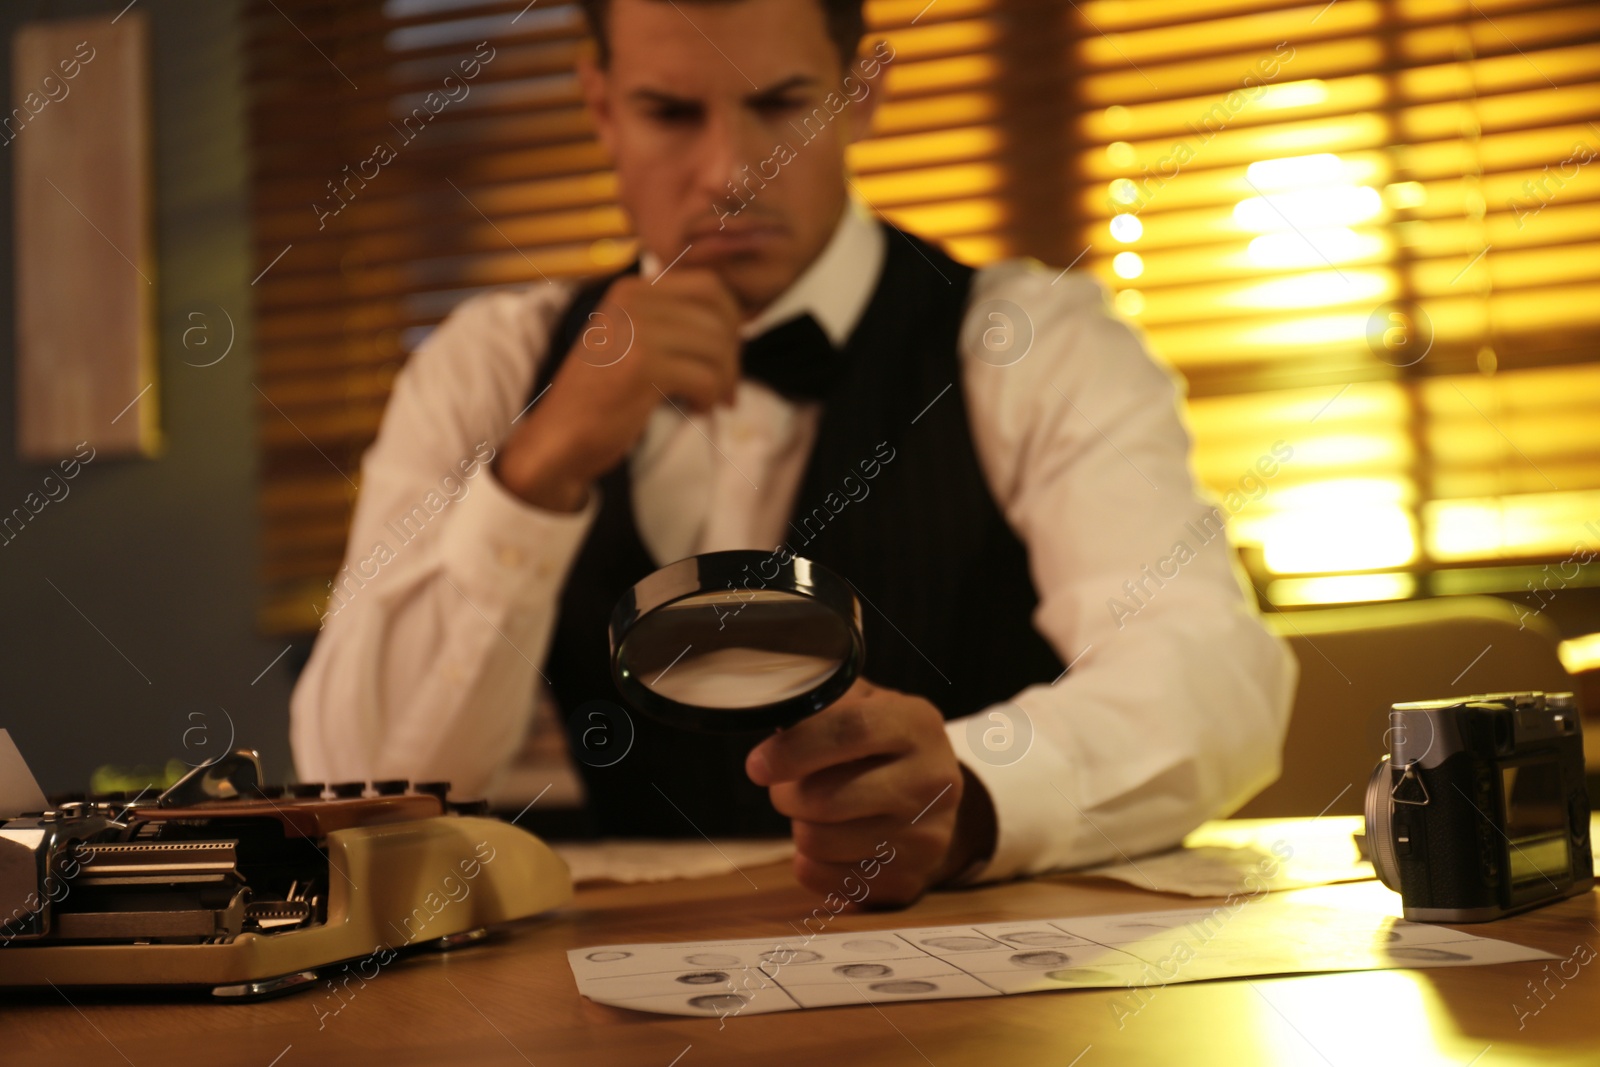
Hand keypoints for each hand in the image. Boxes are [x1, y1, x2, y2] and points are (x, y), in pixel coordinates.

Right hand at [495, 270, 741, 510]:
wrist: (559, 438)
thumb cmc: (603, 396)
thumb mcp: (635, 342)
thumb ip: (675, 324)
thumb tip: (741, 324)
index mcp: (632, 289)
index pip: (709, 286)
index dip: (732, 321)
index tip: (725, 356)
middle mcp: (632, 300)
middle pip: (719, 316)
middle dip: (733, 356)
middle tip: (725, 387)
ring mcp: (635, 330)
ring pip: (717, 346)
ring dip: (724, 380)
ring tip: (709, 400)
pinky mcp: (641, 365)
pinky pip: (706, 376)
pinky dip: (710, 397)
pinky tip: (695, 409)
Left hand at [746, 678, 997, 906]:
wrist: (935, 802)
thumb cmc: (882, 745)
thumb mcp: (866, 704)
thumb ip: (824, 701)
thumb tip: (768, 704)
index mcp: (917, 724)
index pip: (850, 730)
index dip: (794, 748)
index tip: (757, 765)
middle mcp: (931, 781)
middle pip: (825, 798)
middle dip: (786, 794)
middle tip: (786, 787)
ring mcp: (924, 837)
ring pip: (818, 842)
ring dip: (799, 827)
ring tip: (815, 812)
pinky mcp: (908, 881)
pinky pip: (824, 879)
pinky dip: (810, 862)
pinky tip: (831, 843)